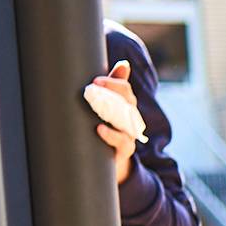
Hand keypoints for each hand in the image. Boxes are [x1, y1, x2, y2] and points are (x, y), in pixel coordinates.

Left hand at [87, 61, 137, 183]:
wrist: (110, 161)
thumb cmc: (107, 129)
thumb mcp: (107, 108)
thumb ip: (111, 88)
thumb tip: (124, 64)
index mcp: (126, 104)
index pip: (125, 89)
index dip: (113, 82)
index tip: (96, 80)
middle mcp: (131, 117)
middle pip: (128, 100)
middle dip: (113, 90)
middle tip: (94, 85)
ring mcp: (130, 133)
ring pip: (127, 119)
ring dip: (113, 110)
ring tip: (97, 103)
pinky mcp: (126, 150)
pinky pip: (123, 142)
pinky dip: (111, 135)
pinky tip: (99, 129)